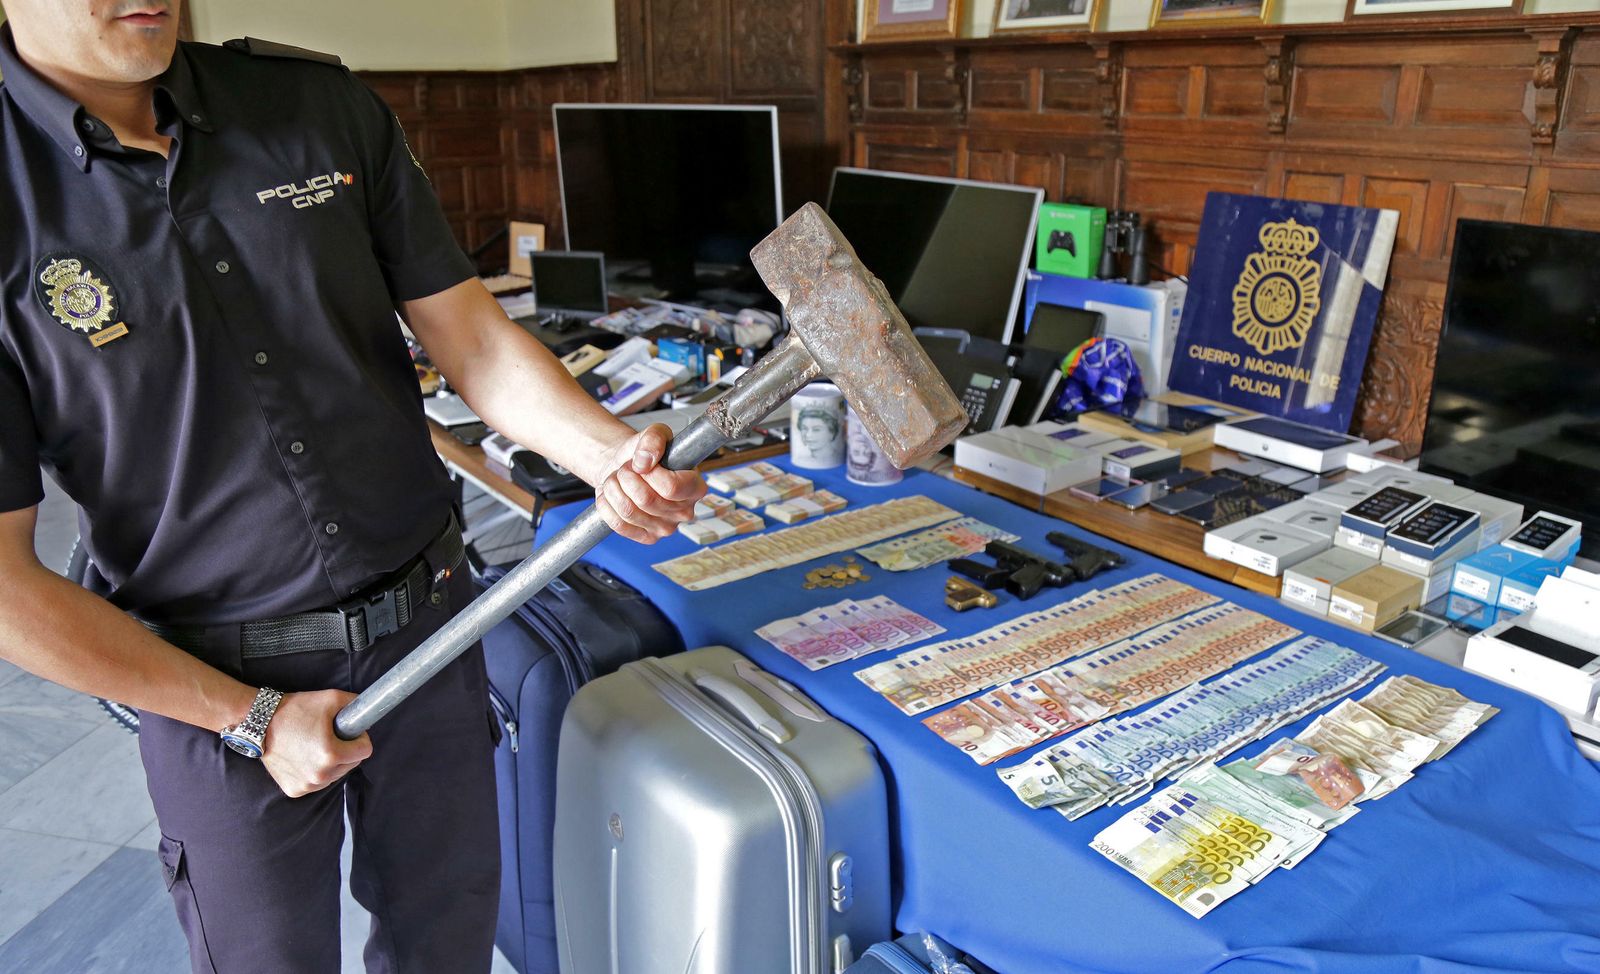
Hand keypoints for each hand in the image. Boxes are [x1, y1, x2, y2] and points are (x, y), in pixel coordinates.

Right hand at [260, 690, 372, 797]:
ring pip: (335, 775)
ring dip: (331, 763)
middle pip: (351, 764)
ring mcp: (307, 785)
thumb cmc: (294, 710)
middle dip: (345, 750)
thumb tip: (368, 714)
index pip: (365, 751)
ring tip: (313, 745)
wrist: (259, 722)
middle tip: (328, 736)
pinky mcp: (294, 790)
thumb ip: (355, 703)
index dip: (359, 738)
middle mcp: (320, 775)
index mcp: (331, 755)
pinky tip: (302, 757)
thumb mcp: (331, 698)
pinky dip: (315, 771)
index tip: (347, 730)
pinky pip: (317, 783)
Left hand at [594, 423, 706, 543]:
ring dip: (614, 488)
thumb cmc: (645, 455)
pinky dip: (607, 504)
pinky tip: (612, 494)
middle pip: (646, 499)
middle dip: (627, 477)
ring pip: (629, 511)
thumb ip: (654, 439)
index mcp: (695, 487)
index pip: (671, 487)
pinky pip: (618, 524)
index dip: (650, 473)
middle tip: (627, 469)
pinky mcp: (647, 538)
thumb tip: (644, 462)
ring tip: (618, 479)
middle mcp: (685, 512)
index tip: (643, 463)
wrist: (627, 469)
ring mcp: (666, 528)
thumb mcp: (654, 433)